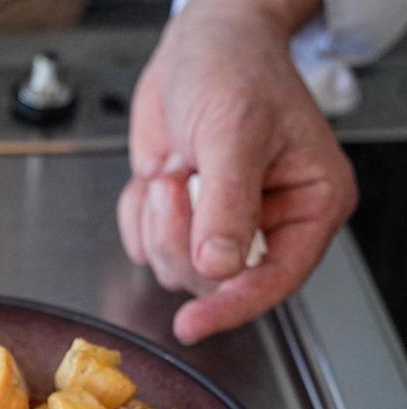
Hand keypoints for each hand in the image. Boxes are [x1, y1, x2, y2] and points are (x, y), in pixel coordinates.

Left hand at [117, 0, 356, 343]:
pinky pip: (144, 246)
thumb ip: (228, 203)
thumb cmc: (234, 70)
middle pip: (214, 278)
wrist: (197, 44)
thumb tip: (218, 265)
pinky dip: (137, 212)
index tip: (193, 324)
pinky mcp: (182, 219)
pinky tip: (158, 172)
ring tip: (174, 168)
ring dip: (158, 221)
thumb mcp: (234, 131)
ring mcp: (221, 224)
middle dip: (181, 235)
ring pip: (175, 267)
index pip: (276, 279)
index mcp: (310, 204)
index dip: (233, 305)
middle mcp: (269, 222)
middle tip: (178, 182)